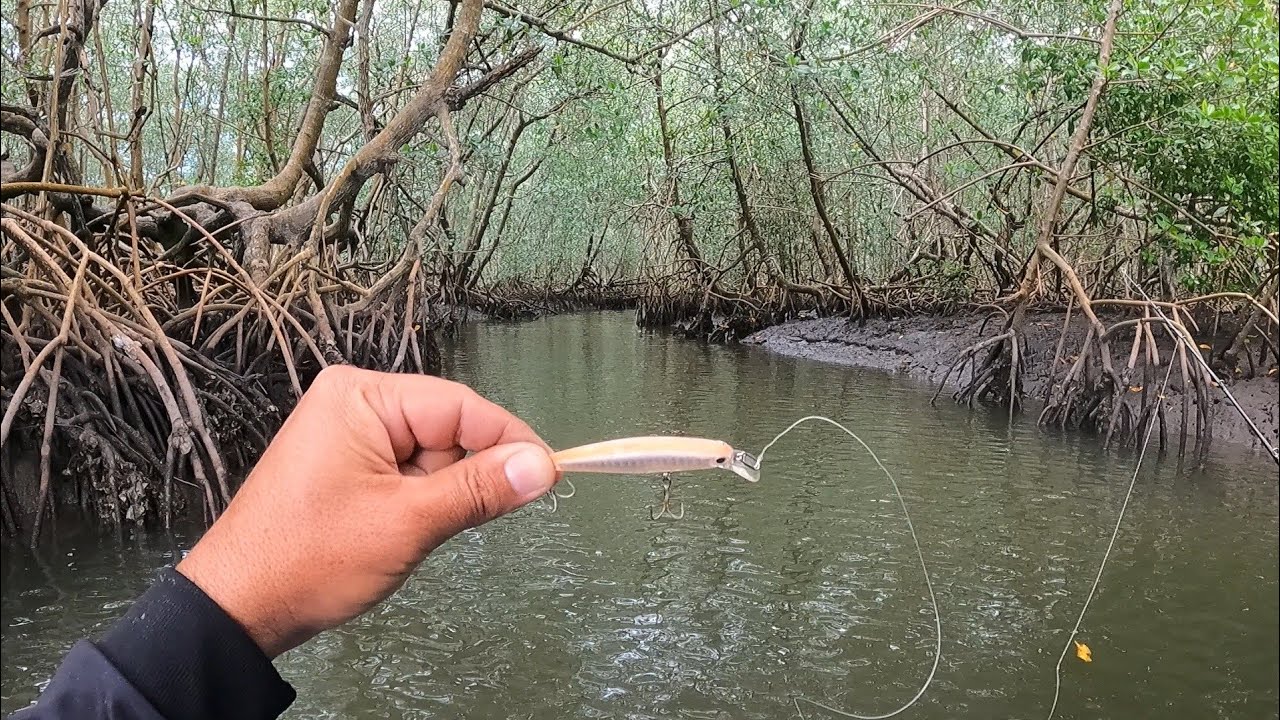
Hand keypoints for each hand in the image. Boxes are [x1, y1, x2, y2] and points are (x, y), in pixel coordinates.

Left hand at [175, 365, 558, 657]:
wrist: (238, 609)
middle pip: (449, 428)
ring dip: (440, 494)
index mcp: (361, 396)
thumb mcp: (407, 522)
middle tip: (469, 519)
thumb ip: (479, 489)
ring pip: (433, 456)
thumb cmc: (311, 559)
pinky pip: (409, 473)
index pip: (460, 405)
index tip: (549, 474)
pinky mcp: (349, 465)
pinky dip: (421, 502)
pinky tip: (403, 530)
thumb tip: (543, 466)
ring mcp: (350, 434)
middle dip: (466, 474)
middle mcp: (355, 402)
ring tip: (412, 531)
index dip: (509, 440)